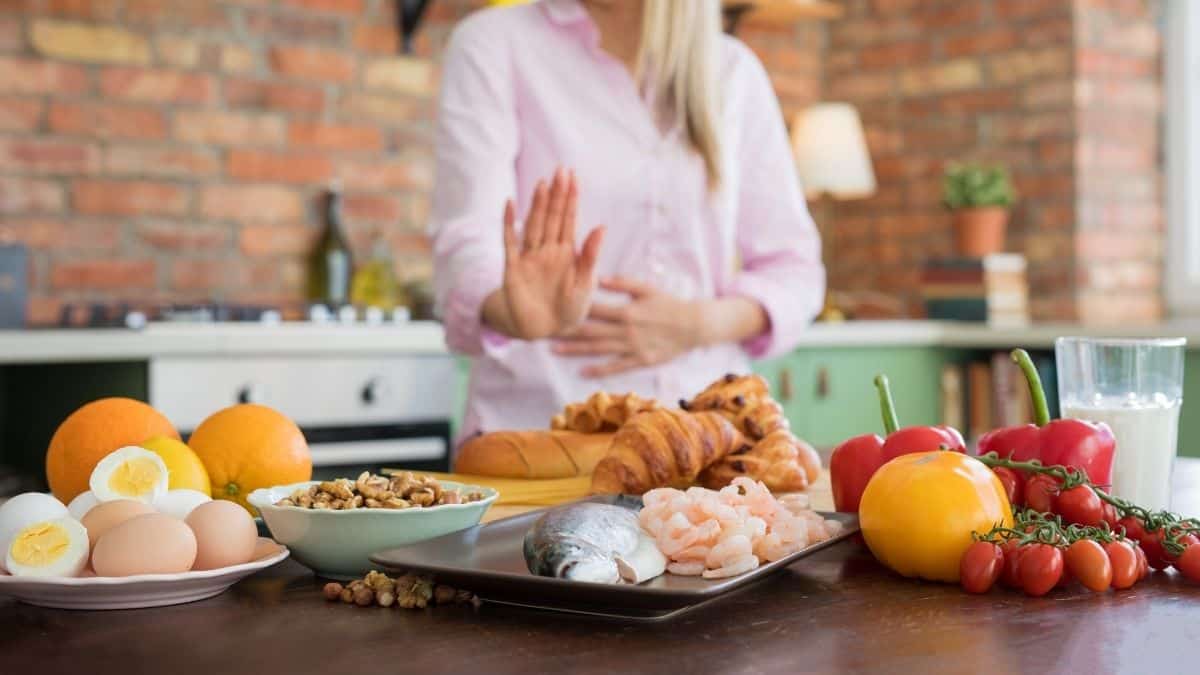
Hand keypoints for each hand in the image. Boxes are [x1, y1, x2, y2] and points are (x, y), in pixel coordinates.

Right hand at [487, 168, 605, 339]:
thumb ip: (590, 256)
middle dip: (557, 195)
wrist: (545, 330)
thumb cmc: (570, 308)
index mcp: (568, 252)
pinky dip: (509, 224)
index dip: (571, 198)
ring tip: (542, 183)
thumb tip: (601, 226)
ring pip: (534, 225)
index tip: (573, 176)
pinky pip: (510, 242)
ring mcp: (530, 257)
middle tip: (561, 170)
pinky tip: (509, 205)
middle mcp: (548, 249)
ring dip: (537, 205)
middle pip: (552, 217)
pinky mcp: (514, 268)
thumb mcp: (585, 283)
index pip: (569, 219)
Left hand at [553, 276, 703, 377]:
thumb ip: (622, 283)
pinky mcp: (640, 361)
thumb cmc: (668, 303)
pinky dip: (599, 370)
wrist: (693, 325)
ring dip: (576, 350)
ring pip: (599, 350)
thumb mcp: (647, 289)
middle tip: (544, 332)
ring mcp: (632, 347)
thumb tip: (598, 277)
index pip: (593, 309)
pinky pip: (616, 367)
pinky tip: (582, 371)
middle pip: (590, 331)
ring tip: (555, 350)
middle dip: (567, 332)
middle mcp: (626, 330)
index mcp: (626, 310)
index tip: (553, 308)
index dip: (572, 309)